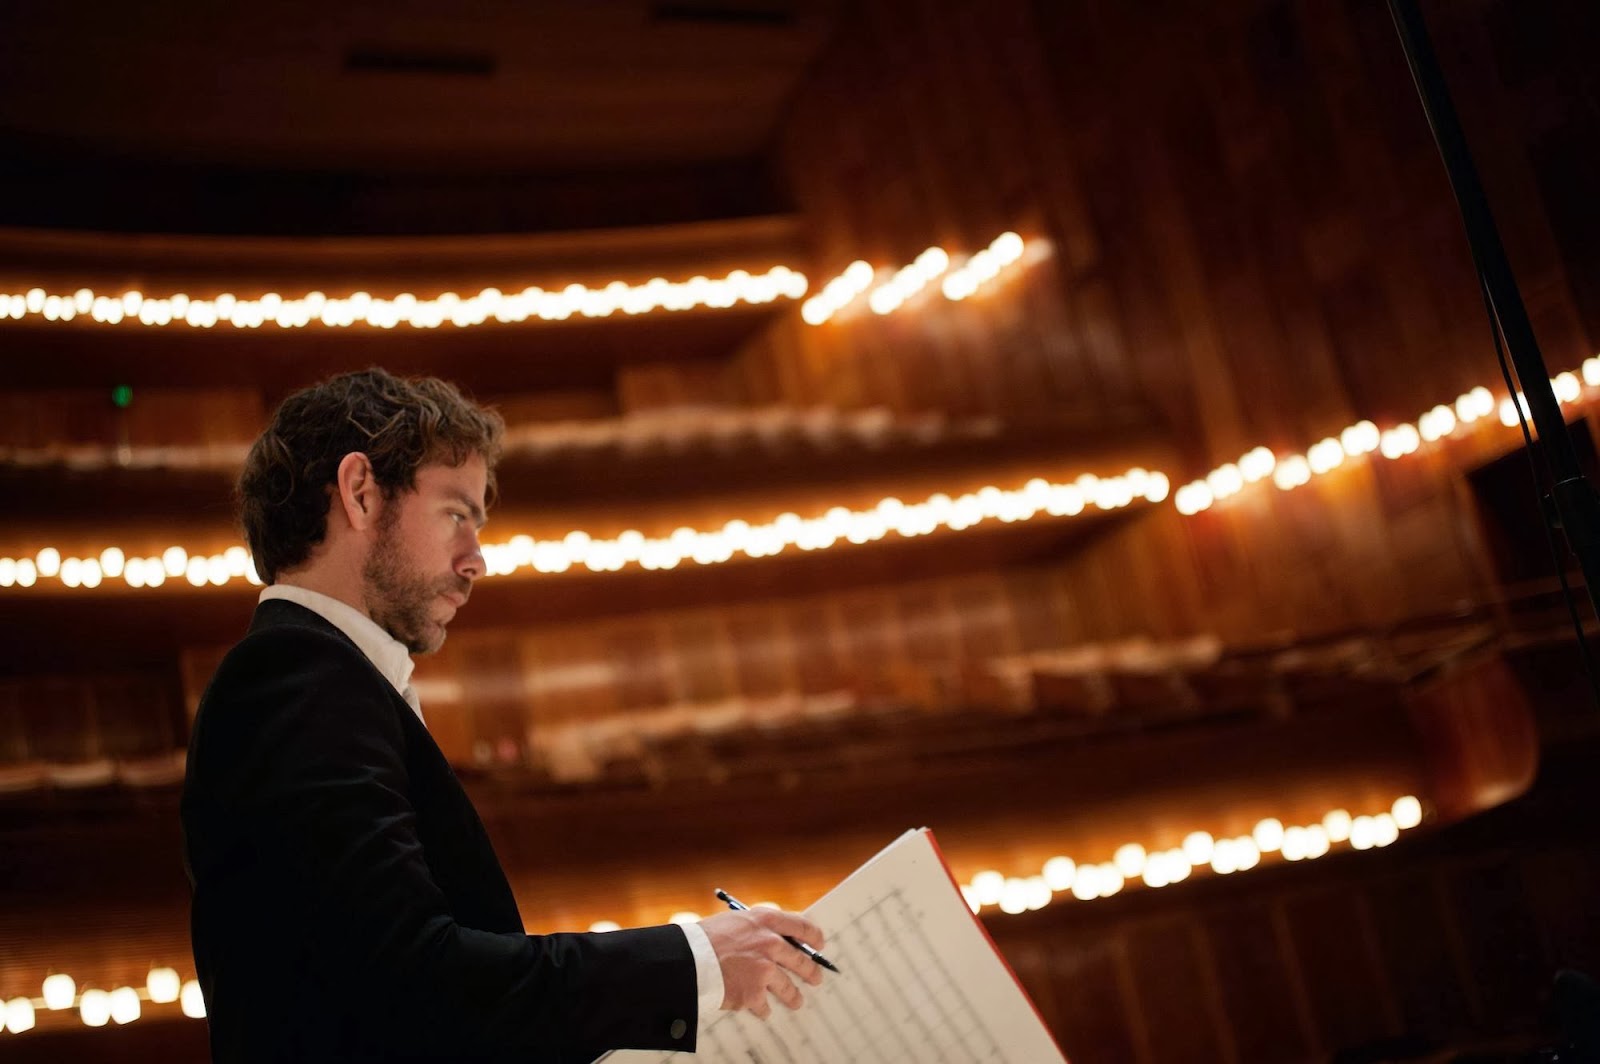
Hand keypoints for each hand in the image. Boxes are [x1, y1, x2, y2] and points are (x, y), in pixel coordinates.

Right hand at [699, 907, 826, 1018]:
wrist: (688, 960)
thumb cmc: (706, 939)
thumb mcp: (735, 922)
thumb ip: (757, 929)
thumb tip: (775, 939)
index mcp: (765, 921)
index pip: (801, 926)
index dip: (814, 937)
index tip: (819, 944)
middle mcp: (770, 944)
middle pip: (801, 961)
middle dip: (811, 972)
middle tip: (815, 978)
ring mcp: (764, 970)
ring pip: (788, 988)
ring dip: (793, 997)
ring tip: (796, 1002)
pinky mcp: (754, 994)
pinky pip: (765, 1006)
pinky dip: (763, 1010)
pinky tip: (763, 1011)